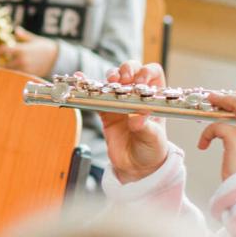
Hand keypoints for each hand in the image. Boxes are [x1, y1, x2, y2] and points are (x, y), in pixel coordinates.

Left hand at [0, 28, 59, 77]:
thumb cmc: (44, 46)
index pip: (4, 50)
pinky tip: (11, 74)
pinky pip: (18, 76)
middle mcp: (22, 60)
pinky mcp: (30, 75)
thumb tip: (16, 29)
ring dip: (5, 71)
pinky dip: (13, 75)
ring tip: (0, 70)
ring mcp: (26, 69)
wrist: (57, 57)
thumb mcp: (33, 39)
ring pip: (11, 72)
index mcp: (21, 49)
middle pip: (5, 65)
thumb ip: (23, 36)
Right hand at [99, 60, 172, 183]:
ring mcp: (119, 101)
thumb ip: (146, 127)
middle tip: (124, 80)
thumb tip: (138, 116)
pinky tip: (81, 80)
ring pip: (113, 79)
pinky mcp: (105, 110)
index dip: (146, 72)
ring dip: (110, 76)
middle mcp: (136, 95)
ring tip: (110, 82)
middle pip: (131, 70)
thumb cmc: (151, 149)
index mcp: (153, 98)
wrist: (135, 166)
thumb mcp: (154, 139)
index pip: (152, 74)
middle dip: (126, 70)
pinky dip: (87, 87)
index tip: (139, 81)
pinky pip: (95, 95)